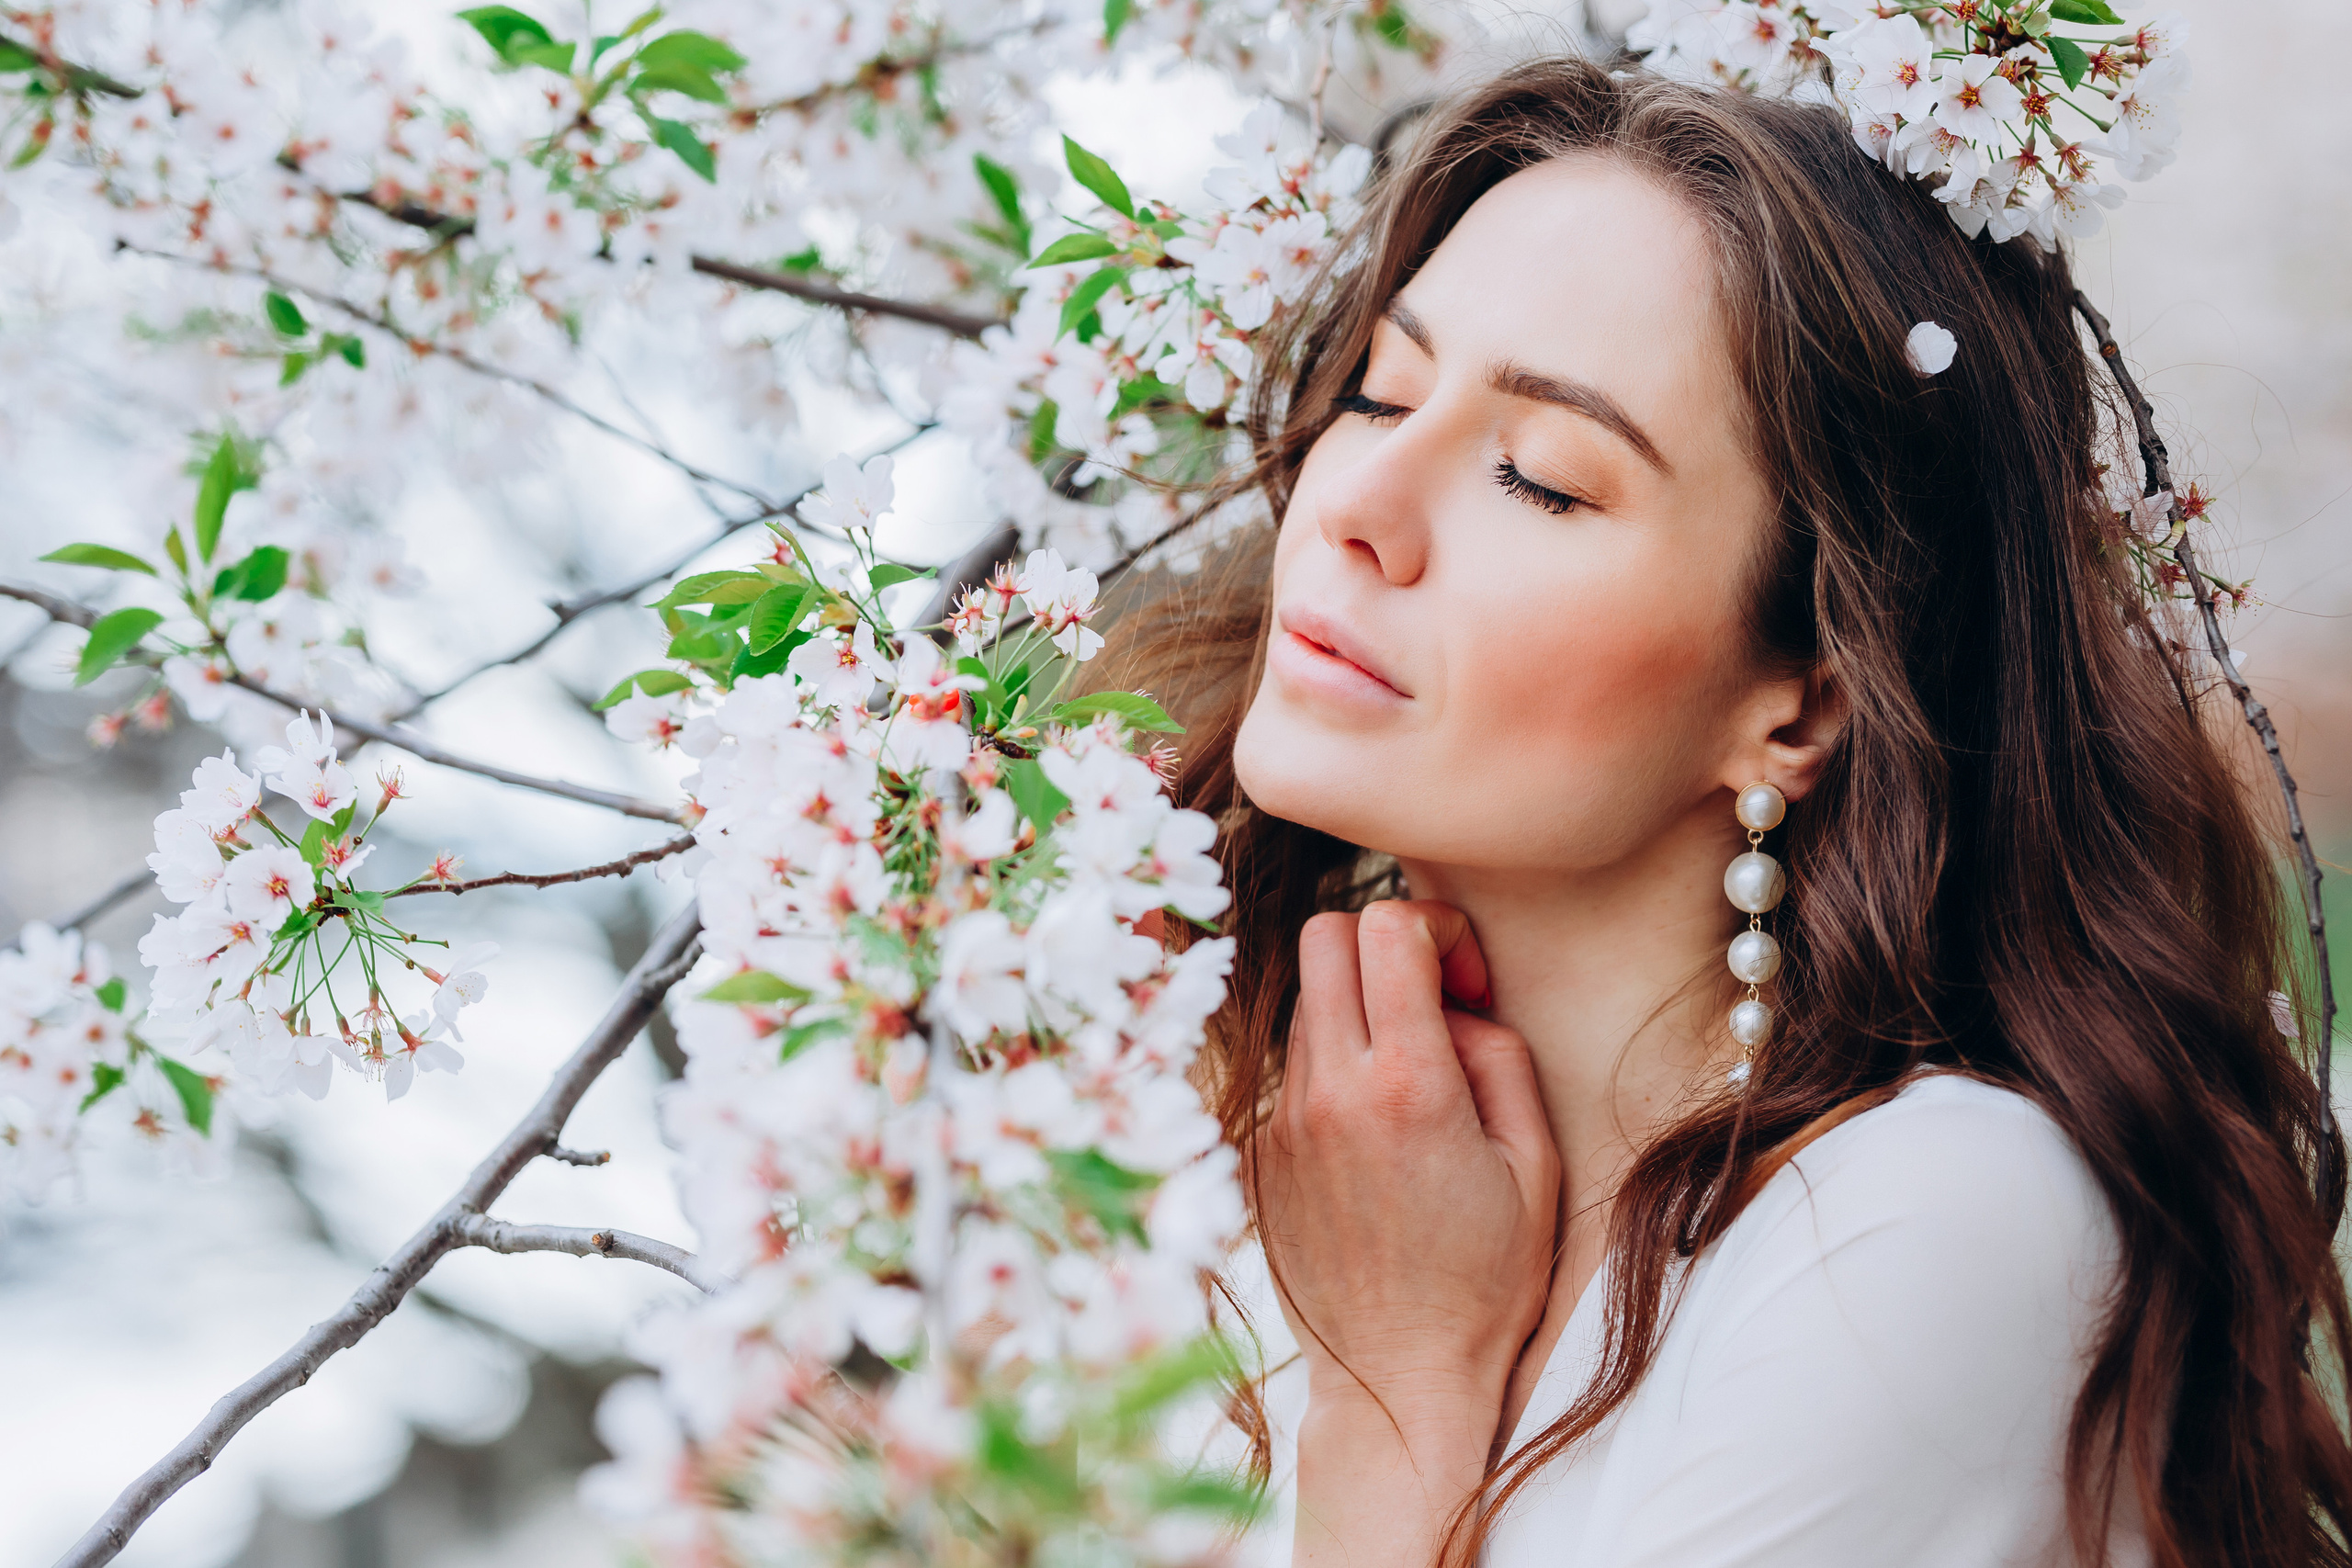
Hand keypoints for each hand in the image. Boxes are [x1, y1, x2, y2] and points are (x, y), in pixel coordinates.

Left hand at [1257, 900, 1559, 1567]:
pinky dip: (1333, 1071)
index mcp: (1406, 1085)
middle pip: (1324, 935)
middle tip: (1430, 1002)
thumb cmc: (1486, 1277)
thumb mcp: (1534, 1159)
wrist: (1399, 1378)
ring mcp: (1282, 1121)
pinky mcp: (1258, 1151)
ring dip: (1357, 1011)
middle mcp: (1329, 1091)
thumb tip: (1449, 997)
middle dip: (1383, 943)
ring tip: (1408, 1082)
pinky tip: (1373, 1136)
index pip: (1386, 925)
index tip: (1467, 980)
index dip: (1437, 927)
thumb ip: (1495, 1052)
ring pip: (1305, 1001)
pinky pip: (1292, 1070)